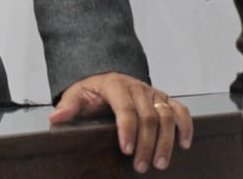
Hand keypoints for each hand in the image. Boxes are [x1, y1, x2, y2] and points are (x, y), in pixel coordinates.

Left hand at [49, 72, 192, 173]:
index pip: (125, 108)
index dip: (127, 130)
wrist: (105, 76)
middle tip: (141, 166)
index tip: (126, 150)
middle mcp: (137, 87)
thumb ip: (68, 107)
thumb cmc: (91, 91)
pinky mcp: (164, 99)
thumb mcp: (76, 95)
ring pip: (167, 116)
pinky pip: (181, 110)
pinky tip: (184, 144)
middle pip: (149, 116)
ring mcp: (153, 93)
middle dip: (147, 143)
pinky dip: (185, 126)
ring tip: (160, 163)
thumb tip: (56, 118)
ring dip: (166, 141)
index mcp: (115, 86)